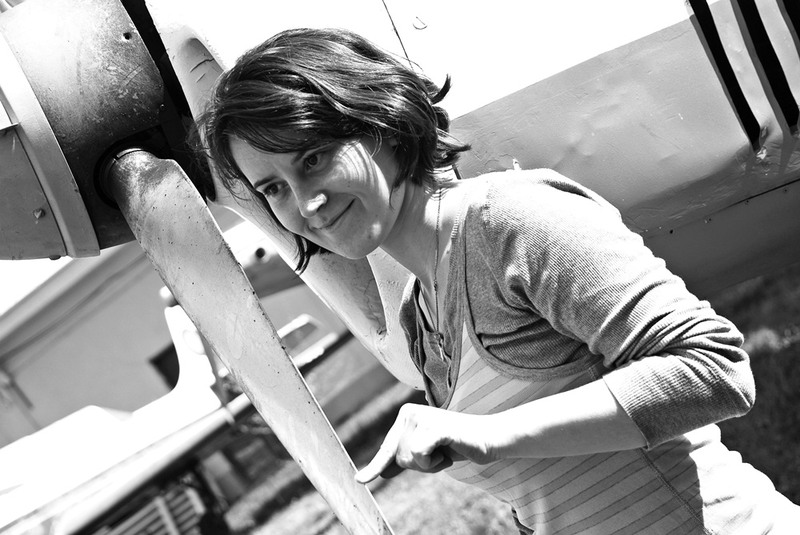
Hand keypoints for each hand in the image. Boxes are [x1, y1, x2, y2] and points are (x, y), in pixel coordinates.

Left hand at [355, 403, 496, 483]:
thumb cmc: (457, 445)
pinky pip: (419, 454)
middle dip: (420, 465)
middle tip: (440, 452)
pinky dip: (433, 462)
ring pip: (408, 459)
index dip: (375, 467)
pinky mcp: (435, 427)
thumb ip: (406, 458)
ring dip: (430, 464)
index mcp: (405, 415)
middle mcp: (409, 412)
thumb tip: (382, 472)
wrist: (488, 438)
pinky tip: (447, 451)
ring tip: (445, 450)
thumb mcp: (428, 452)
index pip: (387, 449)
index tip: (359, 480)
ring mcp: (422, 418)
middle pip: (399, 458)